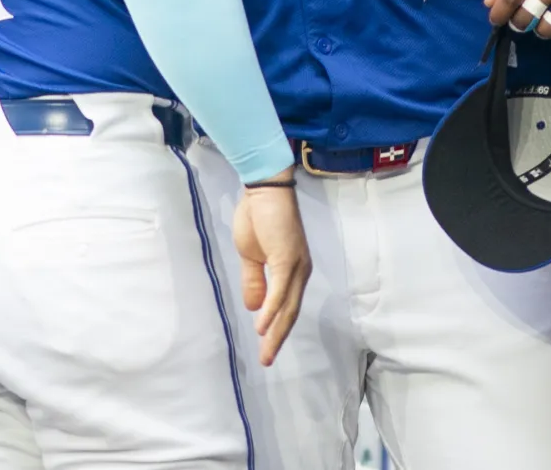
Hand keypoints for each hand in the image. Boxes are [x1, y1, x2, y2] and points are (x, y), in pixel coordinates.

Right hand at [231, 171, 310, 366]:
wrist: (263, 189)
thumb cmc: (258, 217)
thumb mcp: (251, 256)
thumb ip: (254, 281)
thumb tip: (254, 310)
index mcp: (292, 272)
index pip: (287, 307)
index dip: (277, 329)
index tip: (266, 349)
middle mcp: (299, 272)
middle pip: (291, 312)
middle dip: (278, 338)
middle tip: (266, 360)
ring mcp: (295, 266)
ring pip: (287, 305)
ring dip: (276, 331)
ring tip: (266, 351)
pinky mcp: (287, 258)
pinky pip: (279, 290)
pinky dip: (271, 310)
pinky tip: (263, 326)